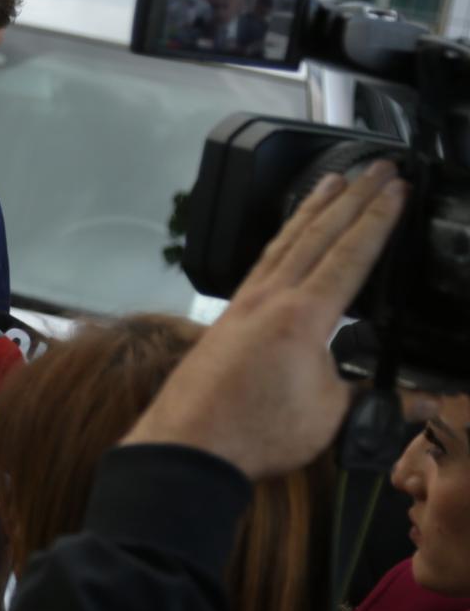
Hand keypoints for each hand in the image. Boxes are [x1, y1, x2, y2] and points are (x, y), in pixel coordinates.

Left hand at [123, 161, 407, 479]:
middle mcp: (269, 298)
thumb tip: (421, 401)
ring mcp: (242, 304)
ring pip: (283, 243)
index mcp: (303, 314)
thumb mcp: (331, 417)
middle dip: (351, 197)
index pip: (350, 254)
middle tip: (375, 166)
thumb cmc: (255, 431)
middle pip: (317, 234)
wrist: (189, 443)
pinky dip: (280, 240)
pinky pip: (260, 264)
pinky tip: (284, 238)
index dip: (378, 219)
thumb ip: (375, 399)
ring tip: (332, 182)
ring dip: (311, 210)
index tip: (396, 187)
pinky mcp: (225, 319)